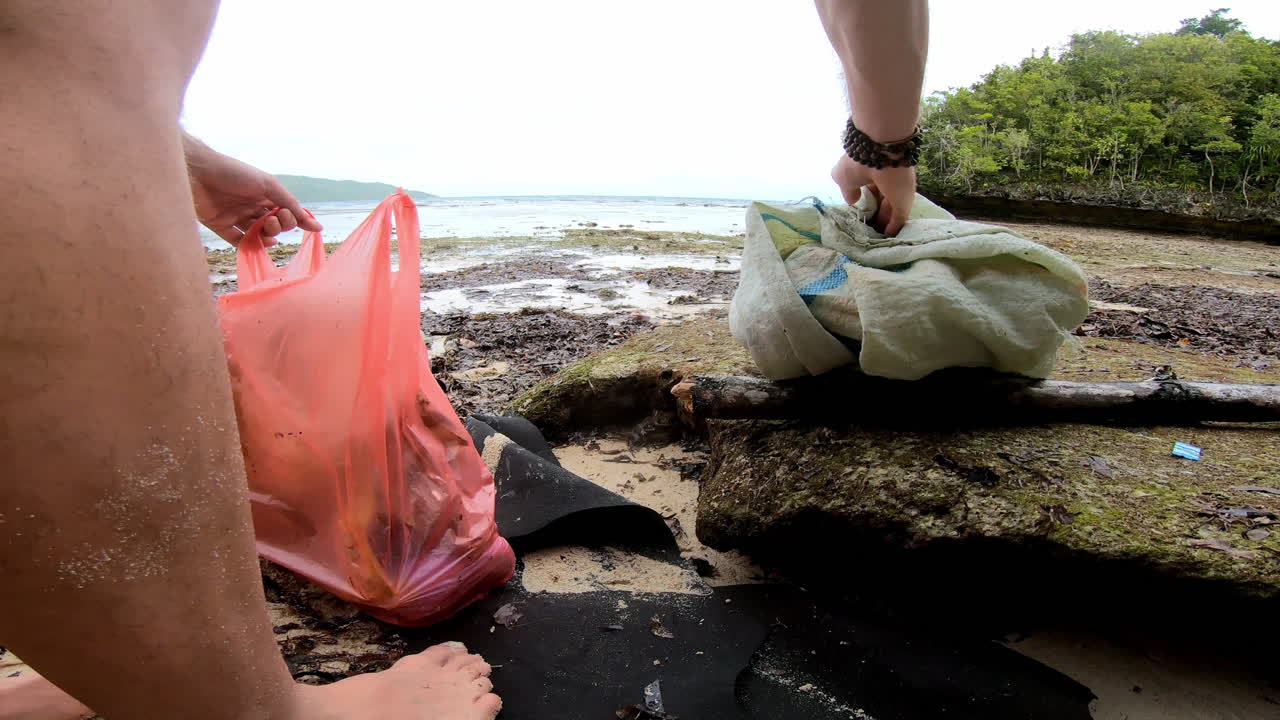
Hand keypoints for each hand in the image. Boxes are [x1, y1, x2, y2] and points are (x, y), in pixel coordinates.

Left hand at [185, 136, 321, 245]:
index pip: (287, 212)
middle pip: (275, 224)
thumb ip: (289, 203)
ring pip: (259, 234)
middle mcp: (252, 205)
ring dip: (268, 236)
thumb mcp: (268, 185)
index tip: (310, 228)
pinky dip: (251, 245)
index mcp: (264, 193)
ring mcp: (237, 217)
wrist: (197, 172)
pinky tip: (260, 244)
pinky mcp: (221, 226)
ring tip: (265, 230)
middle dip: (281, 226)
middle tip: (274, 220)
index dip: (297, 220)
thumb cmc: (234, 173)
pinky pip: (239, 241)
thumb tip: (315, 224)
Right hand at [831, 154, 915, 235]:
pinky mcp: (905, 200)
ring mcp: (895, 190)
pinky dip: (893, 227)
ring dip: (883, 223)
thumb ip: (848, 191)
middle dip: (873, 213)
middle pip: (879, 200)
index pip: (867, 189)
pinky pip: (898, 217)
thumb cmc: (859, 161)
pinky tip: (887, 236)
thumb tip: (853, 202)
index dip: (863, 201)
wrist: (883, 151)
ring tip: (876, 236)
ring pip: (889, 209)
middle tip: (867, 228)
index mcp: (869, 170)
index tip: (858, 214)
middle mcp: (884, 179)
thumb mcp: (842, 177)